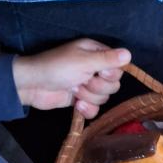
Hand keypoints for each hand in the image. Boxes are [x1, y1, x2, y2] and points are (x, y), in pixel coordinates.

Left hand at [12, 38, 130, 116]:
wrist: (33, 86)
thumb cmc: (57, 67)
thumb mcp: (83, 61)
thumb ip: (107, 60)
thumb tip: (129, 54)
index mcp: (96, 54)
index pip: (118, 67)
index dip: (111, 74)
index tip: (98, 73)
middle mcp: (94, 68)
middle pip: (113, 85)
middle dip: (98, 87)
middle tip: (82, 81)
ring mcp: (88, 85)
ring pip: (104, 98)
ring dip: (89, 96)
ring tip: (74, 90)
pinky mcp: (81, 100)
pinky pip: (96, 109)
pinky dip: (87, 109)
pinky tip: (76, 104)